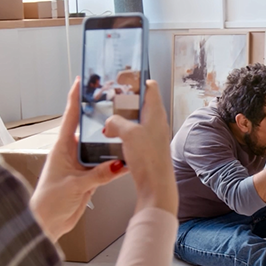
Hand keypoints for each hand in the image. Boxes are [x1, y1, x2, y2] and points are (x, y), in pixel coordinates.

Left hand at [30, 78, 128, 241]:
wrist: (47, 224)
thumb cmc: (50, 201)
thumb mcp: (75, 185)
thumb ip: (97, 175)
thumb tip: (117, 164)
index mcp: (62, 147)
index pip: (70, 117)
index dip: (75, 98)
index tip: (82, 81)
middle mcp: (71, 153)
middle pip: (88, 129)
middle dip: (100, 116)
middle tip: (115, 102)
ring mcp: (80, 165)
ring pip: (99, 148)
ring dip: (111, 142)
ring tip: (127, 128)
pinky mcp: (87, 178)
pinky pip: (104, 166)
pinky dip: (114, 163)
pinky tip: (127, 160)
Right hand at [104, 81, 177, 215]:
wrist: (156, 187)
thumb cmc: (149, 159)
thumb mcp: (128, 134)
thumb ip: (116, 122)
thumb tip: (110, 122)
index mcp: (156, 112)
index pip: (150, 87)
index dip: (137, 81)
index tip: (122, 79)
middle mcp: (157, 122)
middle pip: (141, 103)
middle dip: (124, 101)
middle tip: (109, 101)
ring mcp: (153, 136)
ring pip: (136, 120)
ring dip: (122, 119)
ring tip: (108, 120)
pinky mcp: (148, 149)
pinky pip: (134, 134)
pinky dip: (123, 133)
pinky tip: (113, 138)